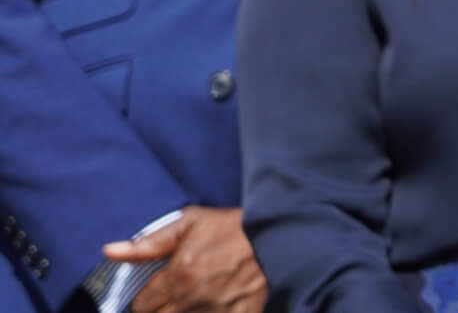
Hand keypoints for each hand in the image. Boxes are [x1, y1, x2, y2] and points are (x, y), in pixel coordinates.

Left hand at [103, 207, 263, 312]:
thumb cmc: (233, 227)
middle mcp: (192, 299)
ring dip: (185, 311)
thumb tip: (109, 251)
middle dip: (162, 308)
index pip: (141, 305)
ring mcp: (216, 310)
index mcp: (178, 276)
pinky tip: (213, 305)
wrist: (279, 233)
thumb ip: (148, 243)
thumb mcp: (190, 222)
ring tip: (195, 299)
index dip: (146, 298)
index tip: (156, 291)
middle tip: (176, 294)